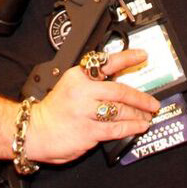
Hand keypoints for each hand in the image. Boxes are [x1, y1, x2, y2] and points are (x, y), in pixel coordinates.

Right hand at [25, 49, 159, 163]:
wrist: (34, 130)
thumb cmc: (54, 110)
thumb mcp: (70, 85)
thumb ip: (92, 82)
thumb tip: (119, 84)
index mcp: (78, 76)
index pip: (106, 62)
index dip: (127, 58)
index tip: (142, 55)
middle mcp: (82, 91)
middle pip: (120, 91)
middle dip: (140, 98)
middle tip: (152, 102)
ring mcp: (85, 112)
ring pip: (120, 111)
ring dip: (138, 114)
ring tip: (147, 116)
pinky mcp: (87, 132)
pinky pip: (115, 129)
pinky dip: (131, 127)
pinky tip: (138, 127)